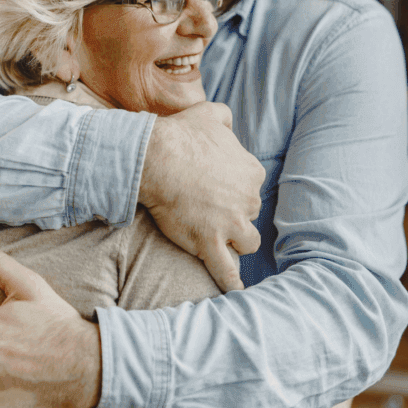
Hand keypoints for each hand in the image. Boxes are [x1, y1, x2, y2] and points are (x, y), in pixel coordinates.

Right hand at [139, 102, 262, 291]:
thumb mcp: (209, 114)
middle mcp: (248, 199)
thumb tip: (228, 121)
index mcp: (251, 171)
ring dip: (235, 243)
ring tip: (222, 245)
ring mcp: (231, 224)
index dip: (234, 191)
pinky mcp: (211, 243)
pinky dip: (232, 283)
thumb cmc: (180, 135)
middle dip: (234, 216)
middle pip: (249, 215)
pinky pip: (227, 271)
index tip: (217, 191)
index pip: (250, 187)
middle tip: (210, 213)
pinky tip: (235, 293)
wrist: (156, 158)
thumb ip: (224, 117)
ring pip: (247, 242)